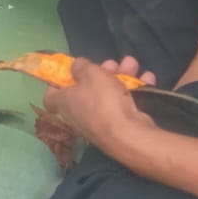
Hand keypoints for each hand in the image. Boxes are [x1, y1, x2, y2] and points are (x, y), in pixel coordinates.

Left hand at [40, 56, 156, 158]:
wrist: (129, 135)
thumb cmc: (103, 100)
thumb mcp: (90, 73)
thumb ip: (81, 66)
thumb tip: (74, 66)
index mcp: (65, 102)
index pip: (51, 95)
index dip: (56, 81)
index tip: (68, 70)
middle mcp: (80, 114)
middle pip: (86, 89)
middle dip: (101, 72)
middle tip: (112, 63)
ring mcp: (101, 121)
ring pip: (108, 93)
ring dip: (121, 76)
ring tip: (132, 65)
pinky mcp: (120, 125)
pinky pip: (124, 102)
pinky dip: (134, 90)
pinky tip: (146, 78)